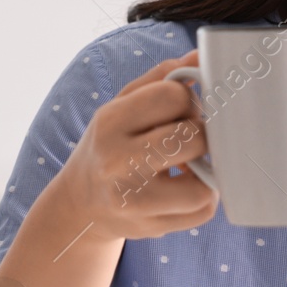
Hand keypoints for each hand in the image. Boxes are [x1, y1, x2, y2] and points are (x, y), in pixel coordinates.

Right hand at [55, 49, 218, 241]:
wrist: (80, 205)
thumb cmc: (109, 145)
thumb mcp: (122, 105)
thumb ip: (160, 78)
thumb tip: (200, 57)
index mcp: (110, 121)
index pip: (173, 95)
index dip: (188, 100)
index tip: (183, 110)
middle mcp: (117, 162)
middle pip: (192, 138)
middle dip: (201, 134)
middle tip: (189, 137)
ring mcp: (133, 201)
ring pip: (202, 184)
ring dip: (206, 171)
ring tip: (190, 165)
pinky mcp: (150, 228)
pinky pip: (202, 211)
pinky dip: (204, 197)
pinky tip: (186, 187)